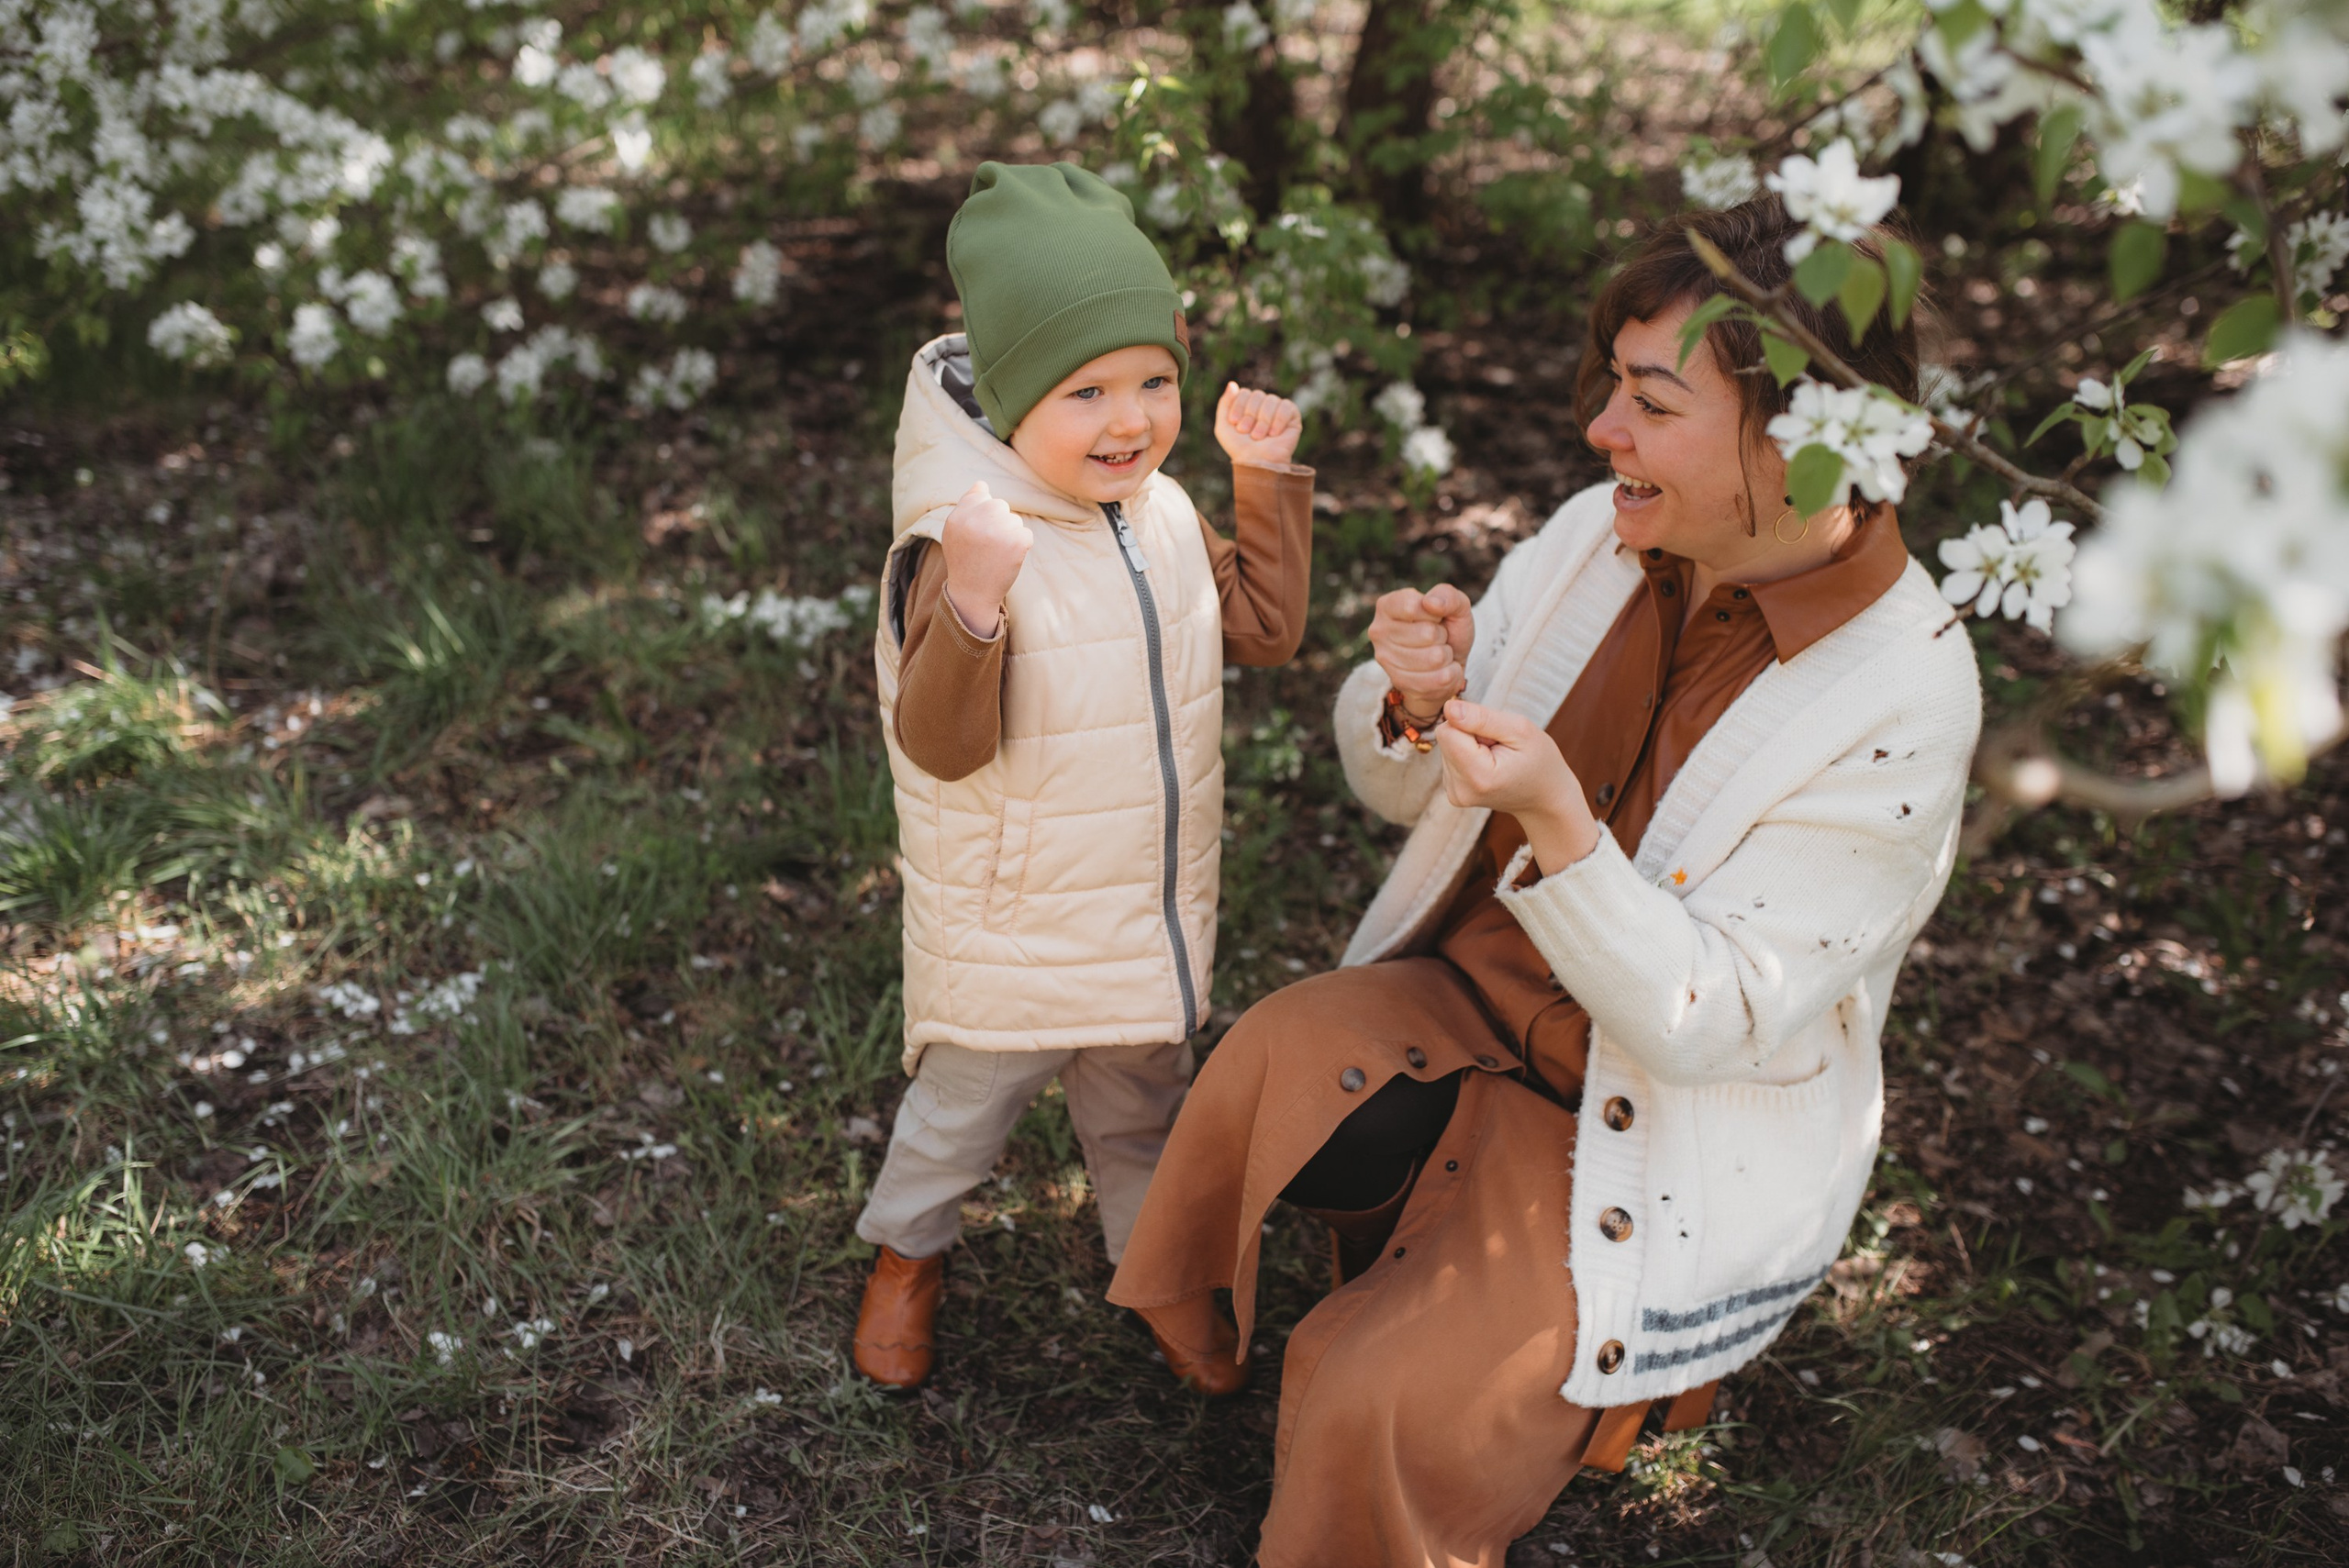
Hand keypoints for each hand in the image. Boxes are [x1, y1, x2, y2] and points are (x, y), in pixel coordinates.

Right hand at [939, 480, 1030, 638]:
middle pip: (1000, 505)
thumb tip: (982, 483)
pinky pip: (1026, 534)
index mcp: (959, 515)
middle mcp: (976, 520)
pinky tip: (1007, 560)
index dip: (983, 515)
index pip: (982, 495)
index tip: (977, 534)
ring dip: (1009, 535)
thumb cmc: (965, 559)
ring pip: (1014, 520)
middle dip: (998, 522)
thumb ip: (967, 505)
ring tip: (995, 555)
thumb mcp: (955, 531)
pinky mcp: (1017, 542)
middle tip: (988, 546)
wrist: (973, 593)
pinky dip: (1021, 547)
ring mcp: (998, 531)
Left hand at [1214, 382, 1303, 466]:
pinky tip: (1274, 434)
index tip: (1235, 424)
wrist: (1257, 464)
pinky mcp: (1293, 417)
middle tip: (1248, 433)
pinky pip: (1286, 406)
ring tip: (1260, 437)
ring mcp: (1279, 410)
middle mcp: (1264, 406)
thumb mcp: (1223, 427)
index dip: (1239, 407)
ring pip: (1271, 400)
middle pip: (1258, 395)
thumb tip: (1232, 384)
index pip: (1244, 392)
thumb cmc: (1240, 449)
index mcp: (1248, 406)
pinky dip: (1278, 420)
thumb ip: (1224, 404)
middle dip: (1251, 415)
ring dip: (1263, 421)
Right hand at [1368, 583, 1472, 720]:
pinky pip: (1439, 679)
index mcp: (1387, 606)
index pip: (1413, 607)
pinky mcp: (1399, 682)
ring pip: (1435, 658)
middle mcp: (1379, 631)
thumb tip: (1430, 603)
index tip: (1436, 617)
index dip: (1435, 613)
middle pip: (1427, 634)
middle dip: (1442, 636)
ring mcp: (1386, 659)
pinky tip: (1441, 670)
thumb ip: (1447, 596)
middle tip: (1437, 638)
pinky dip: (1450, 674)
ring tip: (1438, 653)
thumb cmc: (1448, 629)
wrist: (1448, 663)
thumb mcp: (1456, 606)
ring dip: (1447, 656)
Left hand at [1434, 699, 1597, 873]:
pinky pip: (1450, 757)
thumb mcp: (1520, 730)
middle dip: (1471, 734)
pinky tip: (1490, 764)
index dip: (1470, 722)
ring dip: (1471, 745)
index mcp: (1477, 776)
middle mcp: (1460, 789)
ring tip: (1497, 757)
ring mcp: (1456, 794)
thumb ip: (1482, 718)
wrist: (1545, 797)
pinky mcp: (1454, 792)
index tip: (1495, 735)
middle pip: (1446, 738)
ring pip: (1447, 746)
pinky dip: (1469, 755)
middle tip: (1500, 747)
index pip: (1447, 730)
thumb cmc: (1539, 761)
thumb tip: (1449, 708)